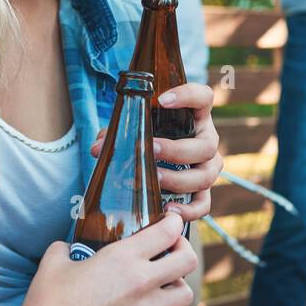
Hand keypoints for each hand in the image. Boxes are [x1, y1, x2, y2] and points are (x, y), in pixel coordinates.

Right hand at [22, 213, 196, 305]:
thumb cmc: (48, 300)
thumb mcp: (55, 259)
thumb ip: (67, 247)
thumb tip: (67, 248)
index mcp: (122, 256)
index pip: (168, 231)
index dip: (174, 222)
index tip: (171, 222)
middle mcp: (140, 281)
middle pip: (188, 261)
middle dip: (184, 252)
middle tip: (173, 252)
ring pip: (185, 294)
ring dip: (178, 286)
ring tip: (164, 284)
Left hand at [90, 82, 222, 222]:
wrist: (161, 158)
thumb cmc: (151, 135)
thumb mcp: (139, 128)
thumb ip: (119, 133)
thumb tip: (97, 148)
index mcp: (196, 116)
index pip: (203, 97)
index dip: (187, 96)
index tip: (162, 100)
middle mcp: (207, 140)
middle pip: (206, 146)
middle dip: (177, 150)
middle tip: (151, 149)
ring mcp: (208, 167)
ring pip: (206, 176)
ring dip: (179, 179)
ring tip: (153, 179)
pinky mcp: (203, 191)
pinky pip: (204, 203)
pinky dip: (189, 210)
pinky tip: (167, 209)